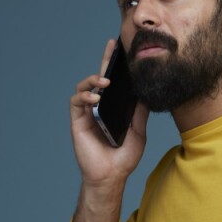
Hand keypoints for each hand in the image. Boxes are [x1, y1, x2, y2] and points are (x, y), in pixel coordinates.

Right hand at [69, 37, 149, 188]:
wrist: (111, 176)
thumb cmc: (123, 158)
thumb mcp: (138, 133)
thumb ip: (139, 113)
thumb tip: (146, 93)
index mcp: (113, 109)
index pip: (114, 84)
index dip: (116, 67)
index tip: (123, 49)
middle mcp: (99, 108)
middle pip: (99, 79)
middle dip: (105, 60)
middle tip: (112, 45)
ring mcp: (87, 113)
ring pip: (84, 87)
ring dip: (94, 80)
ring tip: (105, 82)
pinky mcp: (78, 121)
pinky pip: (76, 101)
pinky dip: (84, 95)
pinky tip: (95, 97)